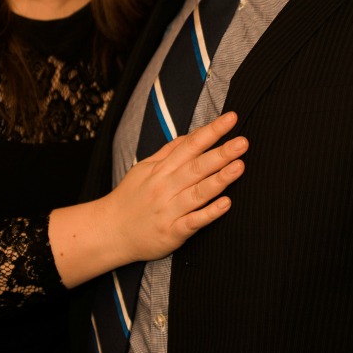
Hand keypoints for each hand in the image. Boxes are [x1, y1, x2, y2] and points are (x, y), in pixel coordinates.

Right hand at [107, 110, 247, 261]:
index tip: (231, 119)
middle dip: (221, 153)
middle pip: (197, 167)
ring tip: (240, 166)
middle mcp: (166, 187)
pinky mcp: (172, 233)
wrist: (109, 231)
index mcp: (161, 170)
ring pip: (198, 192)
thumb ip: (168, 152)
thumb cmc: (130, 198)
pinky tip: (226, 204)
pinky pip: (193, 222)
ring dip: (220, 179)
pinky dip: (209, 213)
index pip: (190, 145)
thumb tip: (191, 135)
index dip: (211, 131)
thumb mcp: (144, 169)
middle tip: (243, 141)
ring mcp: (169, 210)